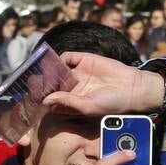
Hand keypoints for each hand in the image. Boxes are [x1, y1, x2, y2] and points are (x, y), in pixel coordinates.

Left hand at [42, 52, 164, 115]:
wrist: (133, 88)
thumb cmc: (113, 104)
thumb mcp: (89, 107)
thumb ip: (68, 102)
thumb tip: (46, 99)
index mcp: (72, 103)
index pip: (50, 99)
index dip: (40, 99)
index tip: (32, 99)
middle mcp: (72, 88)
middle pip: (49, 84)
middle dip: (40, 84)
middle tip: (33, 85)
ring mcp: (77, 73)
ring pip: (55, 70)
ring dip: (47, 71)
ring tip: (40, 75)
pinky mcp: (84, 60)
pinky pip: (66, 57)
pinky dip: (58, 59)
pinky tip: (56, 64)